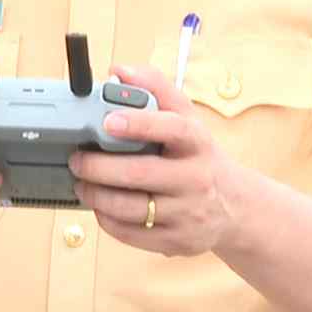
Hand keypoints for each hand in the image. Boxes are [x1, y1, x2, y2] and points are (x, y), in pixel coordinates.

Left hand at [68, 65, 238, 257]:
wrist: (234, 206)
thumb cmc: (199, 155)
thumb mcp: (187, 117)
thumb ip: (155, 87)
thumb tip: (119, 71)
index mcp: (197, 142)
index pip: (171, 128)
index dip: (139, 123)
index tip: (108, 120)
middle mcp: (195, 178)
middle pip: (140, 174)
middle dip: (99, 167)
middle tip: (77, 158)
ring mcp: (186, 213)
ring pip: (132, 208)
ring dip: (96, 195)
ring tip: (80, 183)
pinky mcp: (176, 240)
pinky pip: (132, 234)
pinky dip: (107, 219)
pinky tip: (99, 206)